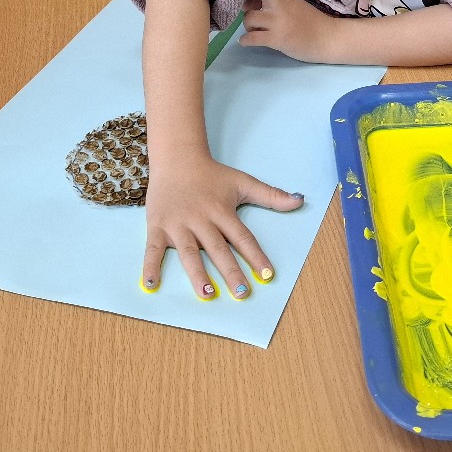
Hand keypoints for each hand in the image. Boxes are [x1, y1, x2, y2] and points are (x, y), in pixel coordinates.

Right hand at [142, 147, 303, 299]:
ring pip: (190, 253)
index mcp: (223, 212)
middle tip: (242, 293)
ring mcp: (178, 225)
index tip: (267, 275)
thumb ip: (271, 195)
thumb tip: (300, 201)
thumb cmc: (212, 174)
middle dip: (231, 272)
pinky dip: (150, 267)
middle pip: (219, 250)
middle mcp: (201, 220)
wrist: (177, 158)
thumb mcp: (243, 182)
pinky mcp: (158, 227)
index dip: (256, 256)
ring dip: (197, 274)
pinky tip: (151, 285)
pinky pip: (153, 250)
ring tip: (207, 294)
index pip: (243, 238)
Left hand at [240, 0, 335, 60]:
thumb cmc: (310, 23)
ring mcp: (278, 22)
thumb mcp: (292, 6)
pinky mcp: (276, 39)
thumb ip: (270, 1)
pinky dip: (245, 40)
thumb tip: (244, 3)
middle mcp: (281, 5)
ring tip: (255, 30)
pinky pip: (252, 38)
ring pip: (249, 18)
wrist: (328, 39)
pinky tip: (245, 41)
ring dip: (248, 25)